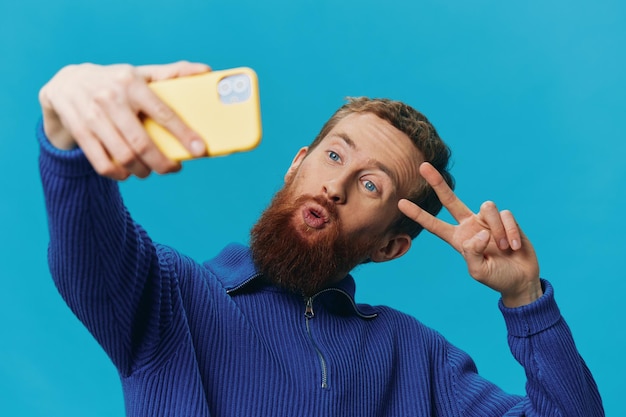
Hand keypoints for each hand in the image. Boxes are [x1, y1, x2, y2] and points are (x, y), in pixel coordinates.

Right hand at [39, 61, 210, 179]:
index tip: (199, 150)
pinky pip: (101, 163)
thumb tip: (206, 71)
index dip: (183, 134)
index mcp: (132, 82)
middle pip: (141, 142)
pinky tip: (127, 173)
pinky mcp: (79, 130)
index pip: (163, 113)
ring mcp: (92, 115)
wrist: (67, 82)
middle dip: (161, 163)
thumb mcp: (140, 73)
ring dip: (141, 170)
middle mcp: (111, 98)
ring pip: (123, 155)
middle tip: (172, 169)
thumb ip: (172, 73)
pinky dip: (118, 174)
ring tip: (149, 171)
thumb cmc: (115, 81)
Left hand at [398, 162, 541, 306]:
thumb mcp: (479, 271)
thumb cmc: (497, 277)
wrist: (521, 279)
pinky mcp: (505, 219)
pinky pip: (506, 215)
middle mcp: (470, 225)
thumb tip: (480, 232)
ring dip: (498, 229)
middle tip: (422, 166)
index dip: (418, 214)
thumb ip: (473, 253)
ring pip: (488, 208)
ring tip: (504, 248)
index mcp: (458, 239)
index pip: (434, 225)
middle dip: (437, 183)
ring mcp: (487, 221)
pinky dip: (510, 232)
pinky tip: (514, 246)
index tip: (401, 203)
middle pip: (450, 199)